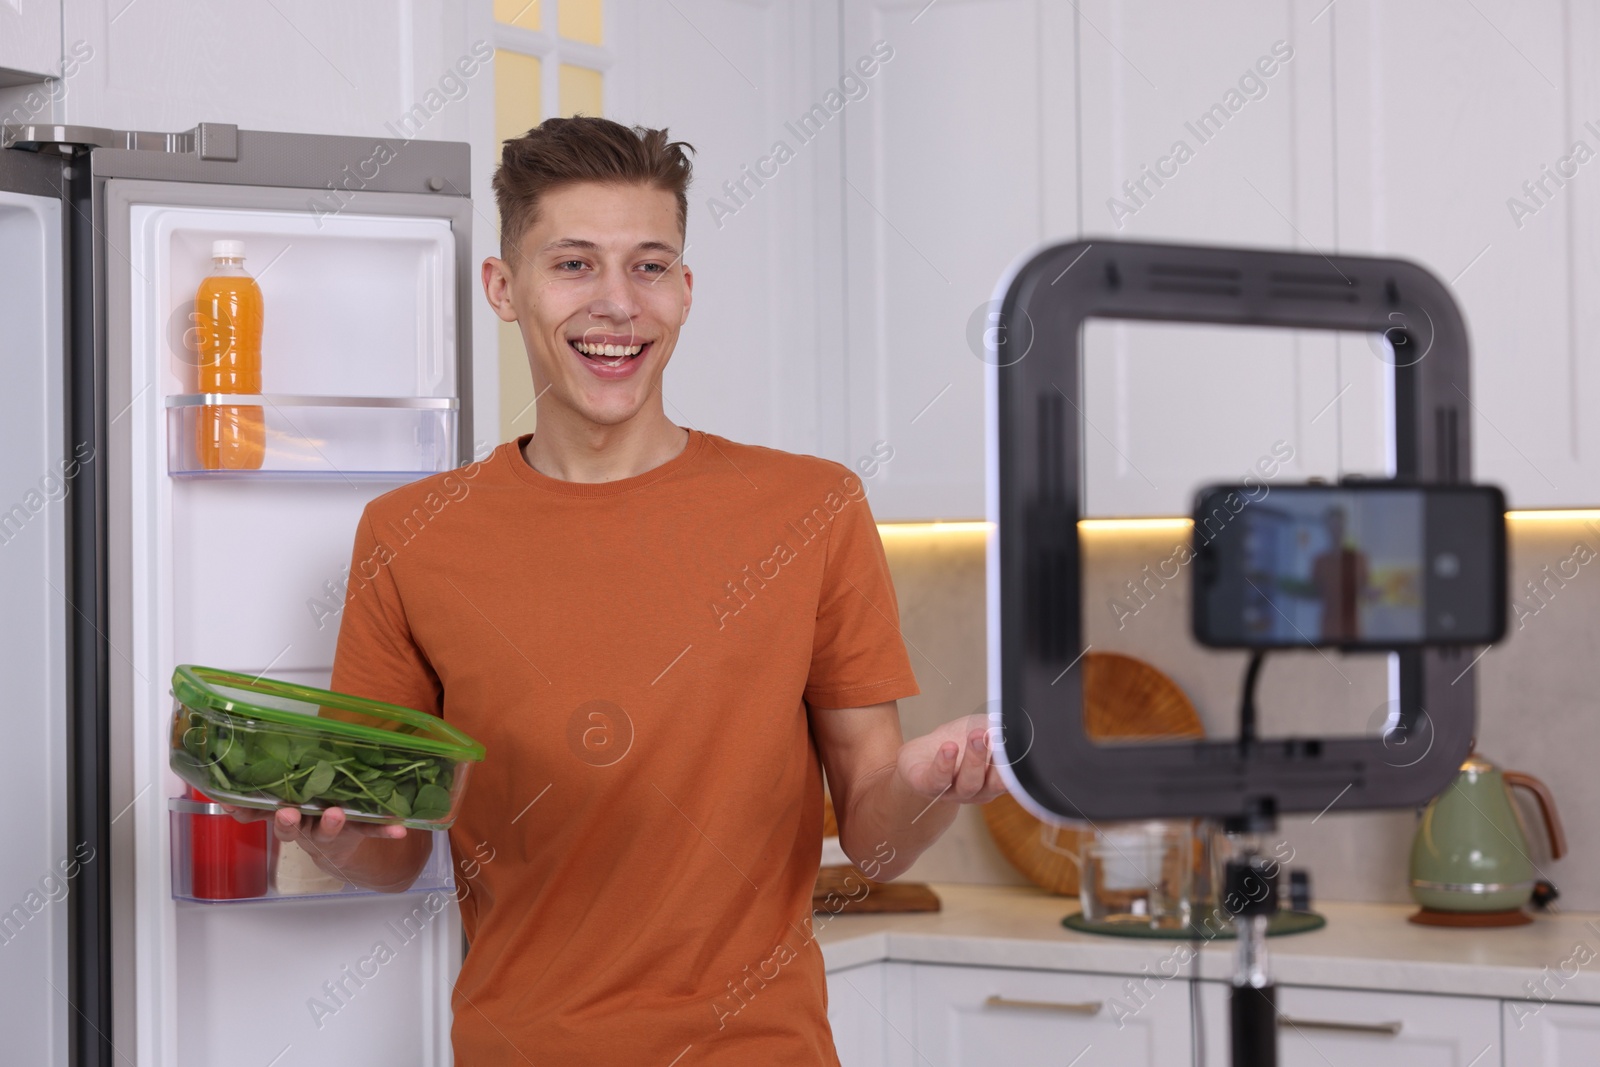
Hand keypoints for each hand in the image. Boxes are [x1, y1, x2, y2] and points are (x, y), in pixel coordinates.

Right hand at [222, 804, 406, 882]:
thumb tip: (222, 787)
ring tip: (337, 814)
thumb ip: (257, 800)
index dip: (248, 811)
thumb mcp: (281, 804)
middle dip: (289, 821)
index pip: (261, 813)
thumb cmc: (307, 811)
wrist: (336, 845)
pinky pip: (371, 830)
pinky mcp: (356, 831)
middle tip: (289, 813)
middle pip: (293, 827)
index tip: (239, 806)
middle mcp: (304, 825)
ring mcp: (330, 830)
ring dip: (331, 824)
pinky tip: (400, 828)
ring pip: (327, 829)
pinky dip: (384, 830)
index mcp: (285, 813)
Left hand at [896, 713, 1007, 805]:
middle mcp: (978, 791)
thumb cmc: (959, 741)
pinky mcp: (927, 786)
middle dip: (999, 762)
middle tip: (999, 738)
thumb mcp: (984, 728)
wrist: (922, 754)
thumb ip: (1001, 727)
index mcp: (995, 780)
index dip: (1017, 766)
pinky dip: (945, 764)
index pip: (1013, 779)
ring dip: (975, 759)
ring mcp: (953, 793)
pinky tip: (949, 747)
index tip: (1021, 746)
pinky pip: (937, 781)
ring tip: (977, 735)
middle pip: (994, 783)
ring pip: (969, 784)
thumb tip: (1017, 718)